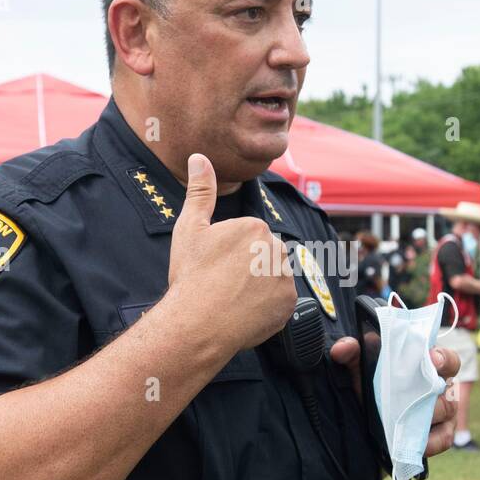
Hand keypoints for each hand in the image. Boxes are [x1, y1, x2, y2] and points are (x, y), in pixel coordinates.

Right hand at [168, 153, 296, 353]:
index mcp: (254, 227)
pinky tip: (245, 311)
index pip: (248, 238)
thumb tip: (199, 157)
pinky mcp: (290, 303)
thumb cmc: (191, 276)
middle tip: (222, 284)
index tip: (214, 267)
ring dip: (259, 286)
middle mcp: (276, 248)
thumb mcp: (189, 228)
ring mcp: (285, 277)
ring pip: (273, 277)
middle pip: (263, 256)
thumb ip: (200, 192)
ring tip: (233, 299)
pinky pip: (281, 301)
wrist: (197, 322)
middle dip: (248, 268)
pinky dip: (267, 307)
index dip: (229, 254)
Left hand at [327, 340, 458, 456]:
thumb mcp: (358, 370)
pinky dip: (432, 442)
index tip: (432, 359)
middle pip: (447, 386)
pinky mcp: (441, 434)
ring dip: (426, 414)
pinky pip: (444, 438)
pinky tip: (415, 443)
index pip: (446, 358)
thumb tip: (342, 348)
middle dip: (431, 389)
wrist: (362, 424)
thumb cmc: (369, 387)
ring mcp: (443, 411)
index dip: (443, 358)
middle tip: (413, 392)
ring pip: (446, 410)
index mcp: (426, 365)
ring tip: (402, 419)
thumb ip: (351, 355)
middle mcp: (439, 386)